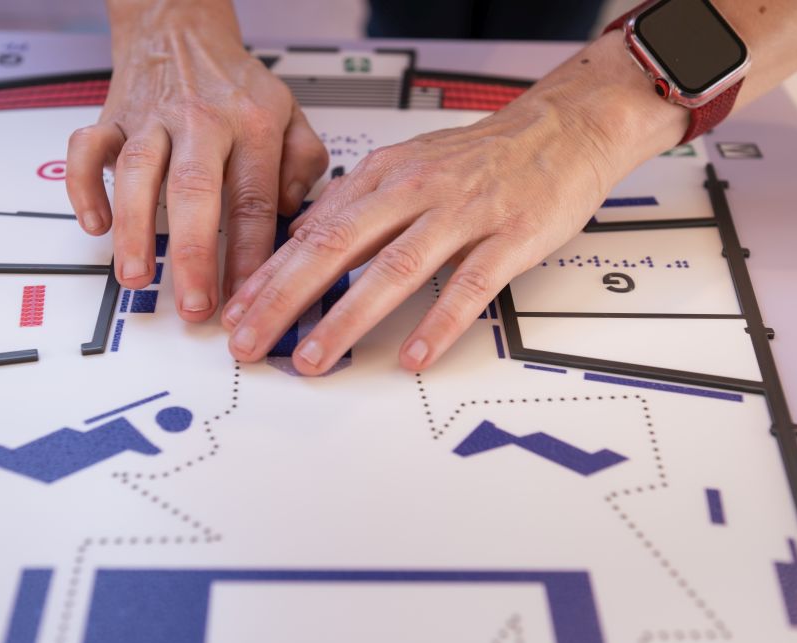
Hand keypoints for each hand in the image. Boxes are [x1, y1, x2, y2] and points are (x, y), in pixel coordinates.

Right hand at [66, 0, 326, 320]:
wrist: (181, 29)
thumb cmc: (235, 85)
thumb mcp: (291, 112)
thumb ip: (304, 162)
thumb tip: (290, 211)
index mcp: (251, 125)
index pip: (253, 200)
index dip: (249, 255)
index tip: (246, 298)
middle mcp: (200, 122)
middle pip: (195, 190)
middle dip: (192, 254)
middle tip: (194, 304)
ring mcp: (152, 120)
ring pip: (137, 172)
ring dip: (133, 229)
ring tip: (135, 276)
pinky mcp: (113, 117)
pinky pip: (88, 149)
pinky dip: (84, 186)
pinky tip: (94, 223)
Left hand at [220, 32, 687, 374]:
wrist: (559, 130)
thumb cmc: (479, 157)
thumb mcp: (406, 167)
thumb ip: (356, 205)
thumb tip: (302, 240)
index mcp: (384, 176)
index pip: (312, 229)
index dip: (269, 273)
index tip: (237, 312)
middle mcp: (415, 192)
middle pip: (337, 247)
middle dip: (285, 298)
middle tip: (251, 342)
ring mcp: (463, 215)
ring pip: (395, 269)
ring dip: (347, 317)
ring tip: (313, 358)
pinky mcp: (509, 238)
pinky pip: (469, 287)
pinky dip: (439, 325)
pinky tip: (413, 358)